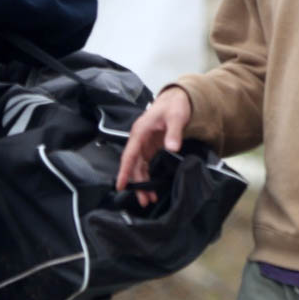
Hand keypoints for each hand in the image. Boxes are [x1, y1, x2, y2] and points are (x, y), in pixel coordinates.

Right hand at [115, 86, 191, 206]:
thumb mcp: (176, 117)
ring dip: (142, 182)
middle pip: (134, 164)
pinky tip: (151, 186)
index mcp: (140, 132)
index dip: (124, 171)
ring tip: (149, 198)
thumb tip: (172, 147)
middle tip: (144, 200)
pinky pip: (145, 164)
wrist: (178, 99)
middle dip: (137, 183)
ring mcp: (144, 144)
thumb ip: (174, 132)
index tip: (120, 185)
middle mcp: (139, 139)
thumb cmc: (175, 105)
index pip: (129, 154)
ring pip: (139, 167)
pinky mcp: (151, 147)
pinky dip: (147, 176)